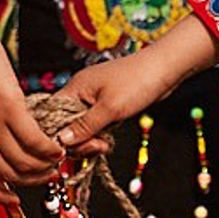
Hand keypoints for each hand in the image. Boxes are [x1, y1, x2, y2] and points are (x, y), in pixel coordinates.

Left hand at [0, 14, 57, 206]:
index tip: (11, 200)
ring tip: (57, 160)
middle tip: (45, 176)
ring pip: (23, 161)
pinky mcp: (8, 106)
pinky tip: (58, 145)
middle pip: (5, 174)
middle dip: (28, 181)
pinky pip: (34, 139)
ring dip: (44, 166)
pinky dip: (49, 147)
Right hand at [49, 48, 179, 151]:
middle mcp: (80, 93)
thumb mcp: (111, 108)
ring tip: (106, 144)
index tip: (71, 149)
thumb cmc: (139, 81)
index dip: (58, 135)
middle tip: (98, 146)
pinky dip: (100, 136)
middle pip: (66, 125)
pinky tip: (109, 140)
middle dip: (80, 141)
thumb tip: (62, 140)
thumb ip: (85, 126)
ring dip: (92, 140)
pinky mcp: (106, 106)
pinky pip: (94, 126)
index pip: (52, 115)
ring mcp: (93, 100)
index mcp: (75, 88)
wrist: (166, 68)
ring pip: (81, 128)